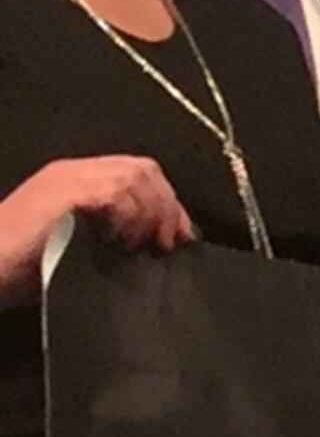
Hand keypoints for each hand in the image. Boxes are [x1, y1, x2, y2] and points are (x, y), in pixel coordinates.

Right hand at [0, 156, 196, 301]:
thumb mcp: (79, 245)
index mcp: (77, 178)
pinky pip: (115, 193)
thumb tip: (158, 246)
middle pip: (144, 169)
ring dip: (150, 213)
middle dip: (165, 206)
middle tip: (168, 242)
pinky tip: (120, 243)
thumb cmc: (22, 266)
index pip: (139, 173)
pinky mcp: (64, 191)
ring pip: (134, 178)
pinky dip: (128, 217)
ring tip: (144, 245)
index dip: (166, 202)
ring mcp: (68, 177)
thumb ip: (114, 235)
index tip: (181, 235)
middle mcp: (75, 170)